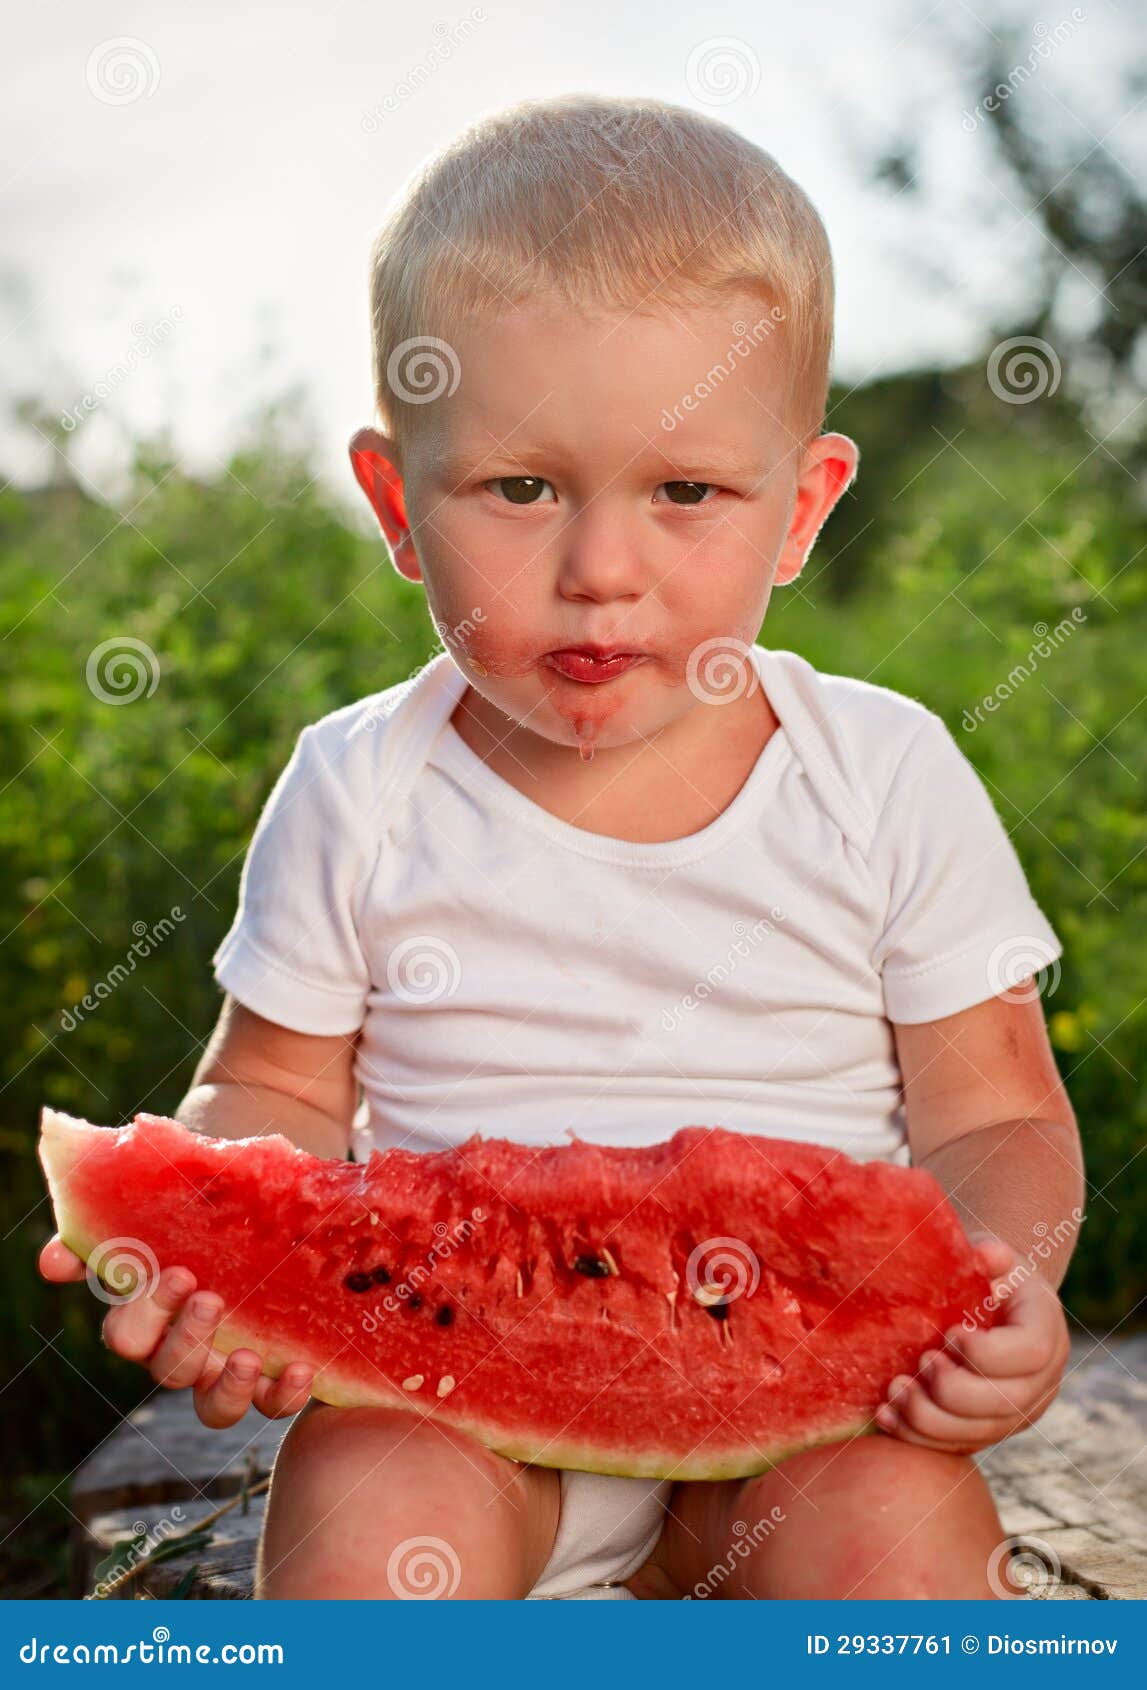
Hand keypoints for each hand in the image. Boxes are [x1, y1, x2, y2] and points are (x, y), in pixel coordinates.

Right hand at [38, 1234, 312, 1428]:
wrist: (269, 1216)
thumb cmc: (201, 1217)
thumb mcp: (162, 1208)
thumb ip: (108, 1231)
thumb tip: (52, 1262)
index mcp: (151, 1318)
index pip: (127, 1335)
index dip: (145, 1313)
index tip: (179, 1271)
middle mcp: (183, 1352)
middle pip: (167, 1371)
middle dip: (186, 1338)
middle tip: (211, 1297)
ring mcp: (225, 1370)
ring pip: (212, 1408)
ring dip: (228, 1388)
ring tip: (249, 1355)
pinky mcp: (272, 1379)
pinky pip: (272, 1405)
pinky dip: (285, 1396)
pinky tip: (303, 1368)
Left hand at [874, 1231, 1069, 1453]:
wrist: (988, 1302)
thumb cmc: (984, 1274)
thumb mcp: (990, 1257)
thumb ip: (990, 1254)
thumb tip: (987, 1254)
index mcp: (1046, 1330)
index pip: (1029, 1354)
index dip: (987, 1352)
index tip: (950, 1332)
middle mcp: (1041, 1380)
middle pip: (1005, 1404)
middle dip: (954, 1390)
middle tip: (921, 1360)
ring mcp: (1016, 1412)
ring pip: (978, 1433)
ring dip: (929, 1417)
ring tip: (895, 1388)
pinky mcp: (986, 1430)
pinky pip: (955, 1446)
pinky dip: (916, 1436)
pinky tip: (885, 1415)